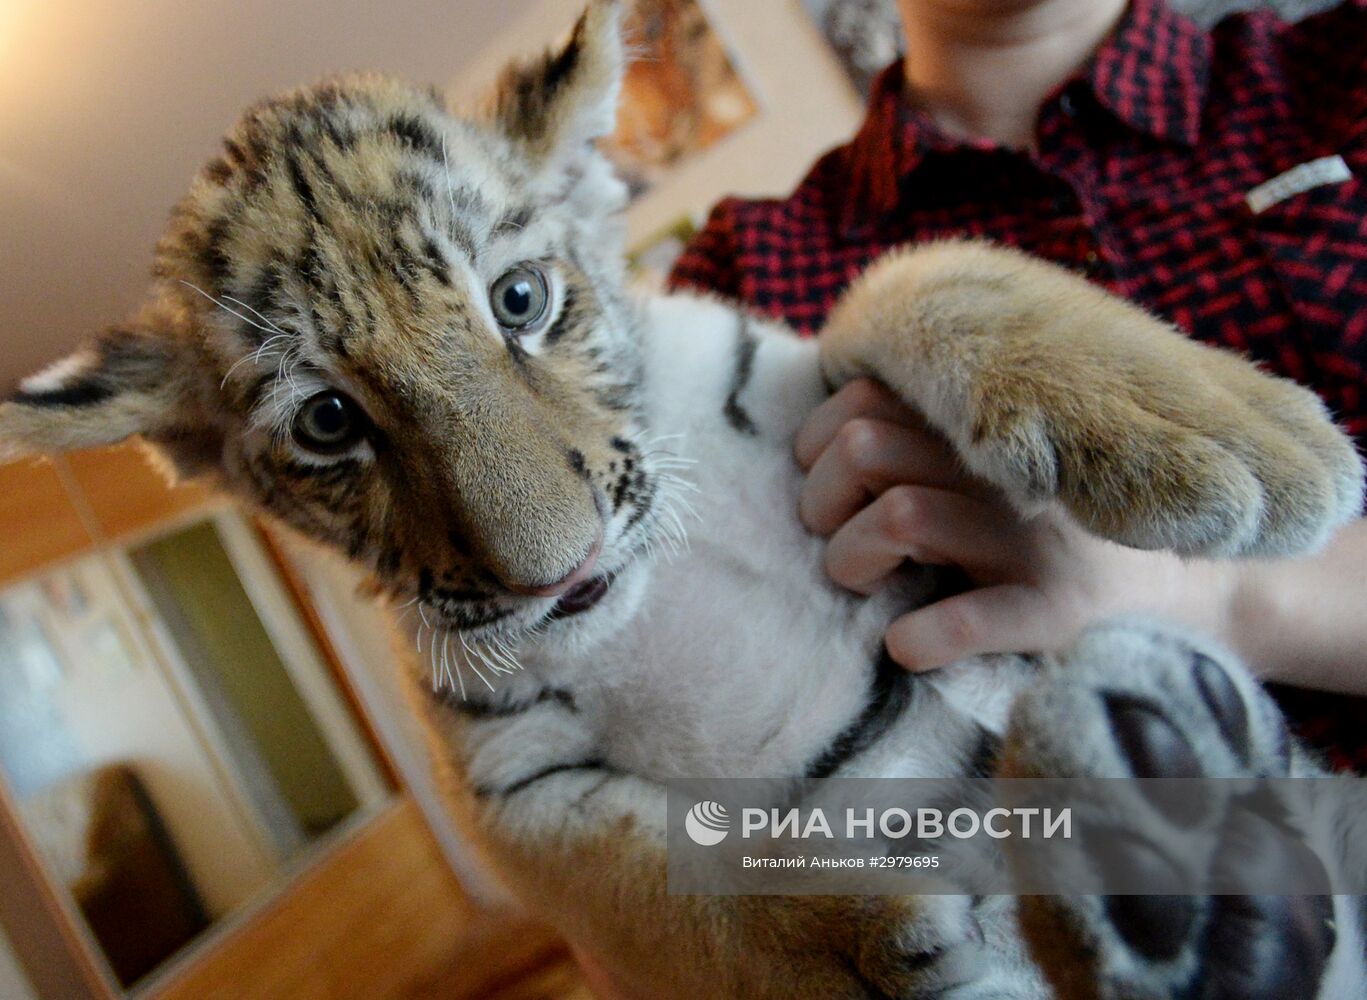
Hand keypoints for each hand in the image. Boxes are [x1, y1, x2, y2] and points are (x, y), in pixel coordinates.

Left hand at [795, 379, 1240, 670]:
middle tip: (841, 539)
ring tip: (870, 584)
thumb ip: (925, 437)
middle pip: (861, 448)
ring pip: (899, 514)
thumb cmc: (1053, 525)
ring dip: (852, 557)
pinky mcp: (1053, 609)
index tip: (829, 481)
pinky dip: (920, 636)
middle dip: (821, 502)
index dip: (819, 442)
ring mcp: (1026, 539)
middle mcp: (998, 473)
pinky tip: (905, 645)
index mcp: (976, 431)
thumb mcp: (995, 464)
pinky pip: (969, 618)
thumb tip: (827, 435)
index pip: (859, 399)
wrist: (1183, 585)